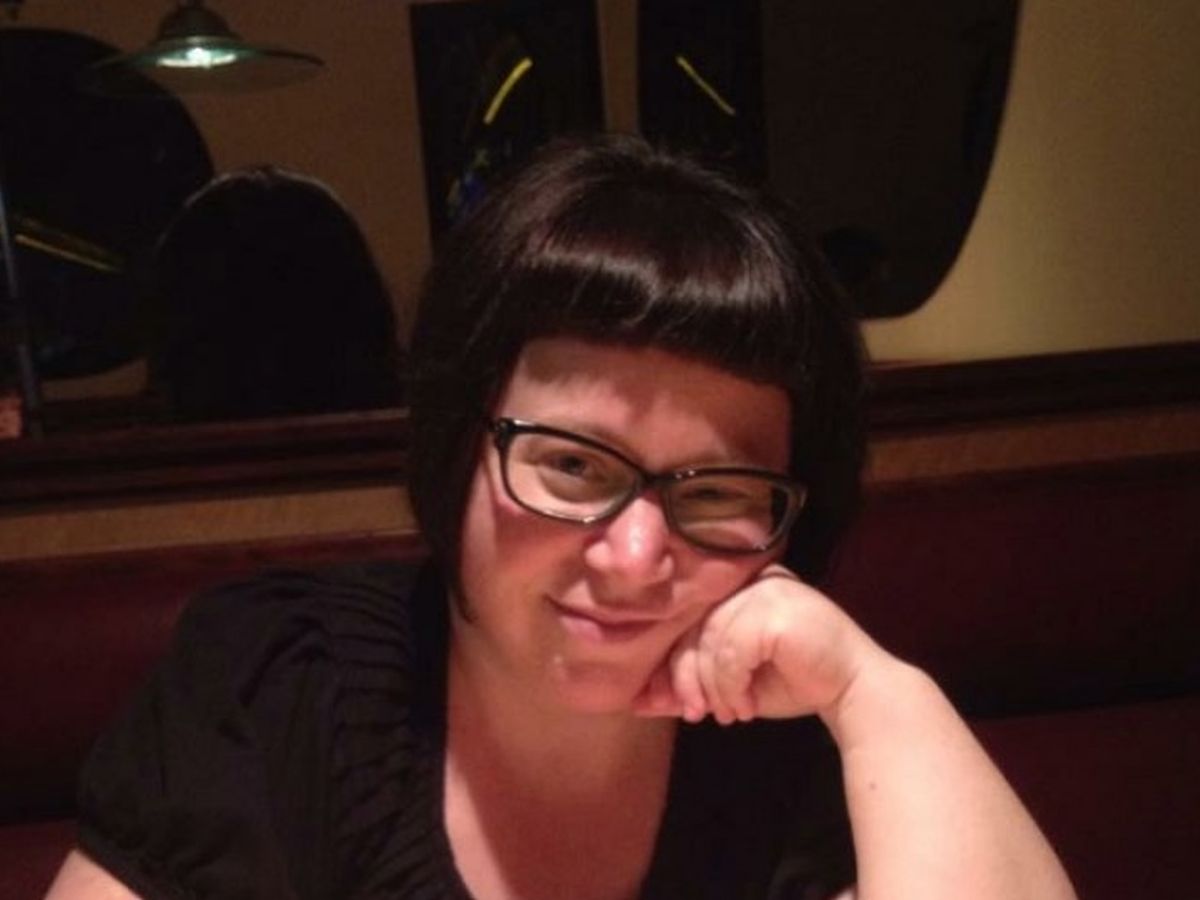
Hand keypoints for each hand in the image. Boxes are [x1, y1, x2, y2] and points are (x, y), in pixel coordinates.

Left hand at [633, 564, 880, 724]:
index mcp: (739, 589)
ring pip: (711, 641)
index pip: (691, 620)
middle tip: (695, 714)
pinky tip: (745, 706)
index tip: (665, 703)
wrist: (854, 689)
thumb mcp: (734, 684)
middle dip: (687, 677)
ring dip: (714, 687)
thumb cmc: (795, 681)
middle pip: (695, 628)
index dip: (673, 662)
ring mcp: (764, 590)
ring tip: (730, 713)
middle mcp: (751, 581)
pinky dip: (731, 684)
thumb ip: (694, 683)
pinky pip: (732, 650)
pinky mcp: (774, 609)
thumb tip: (641, 700)